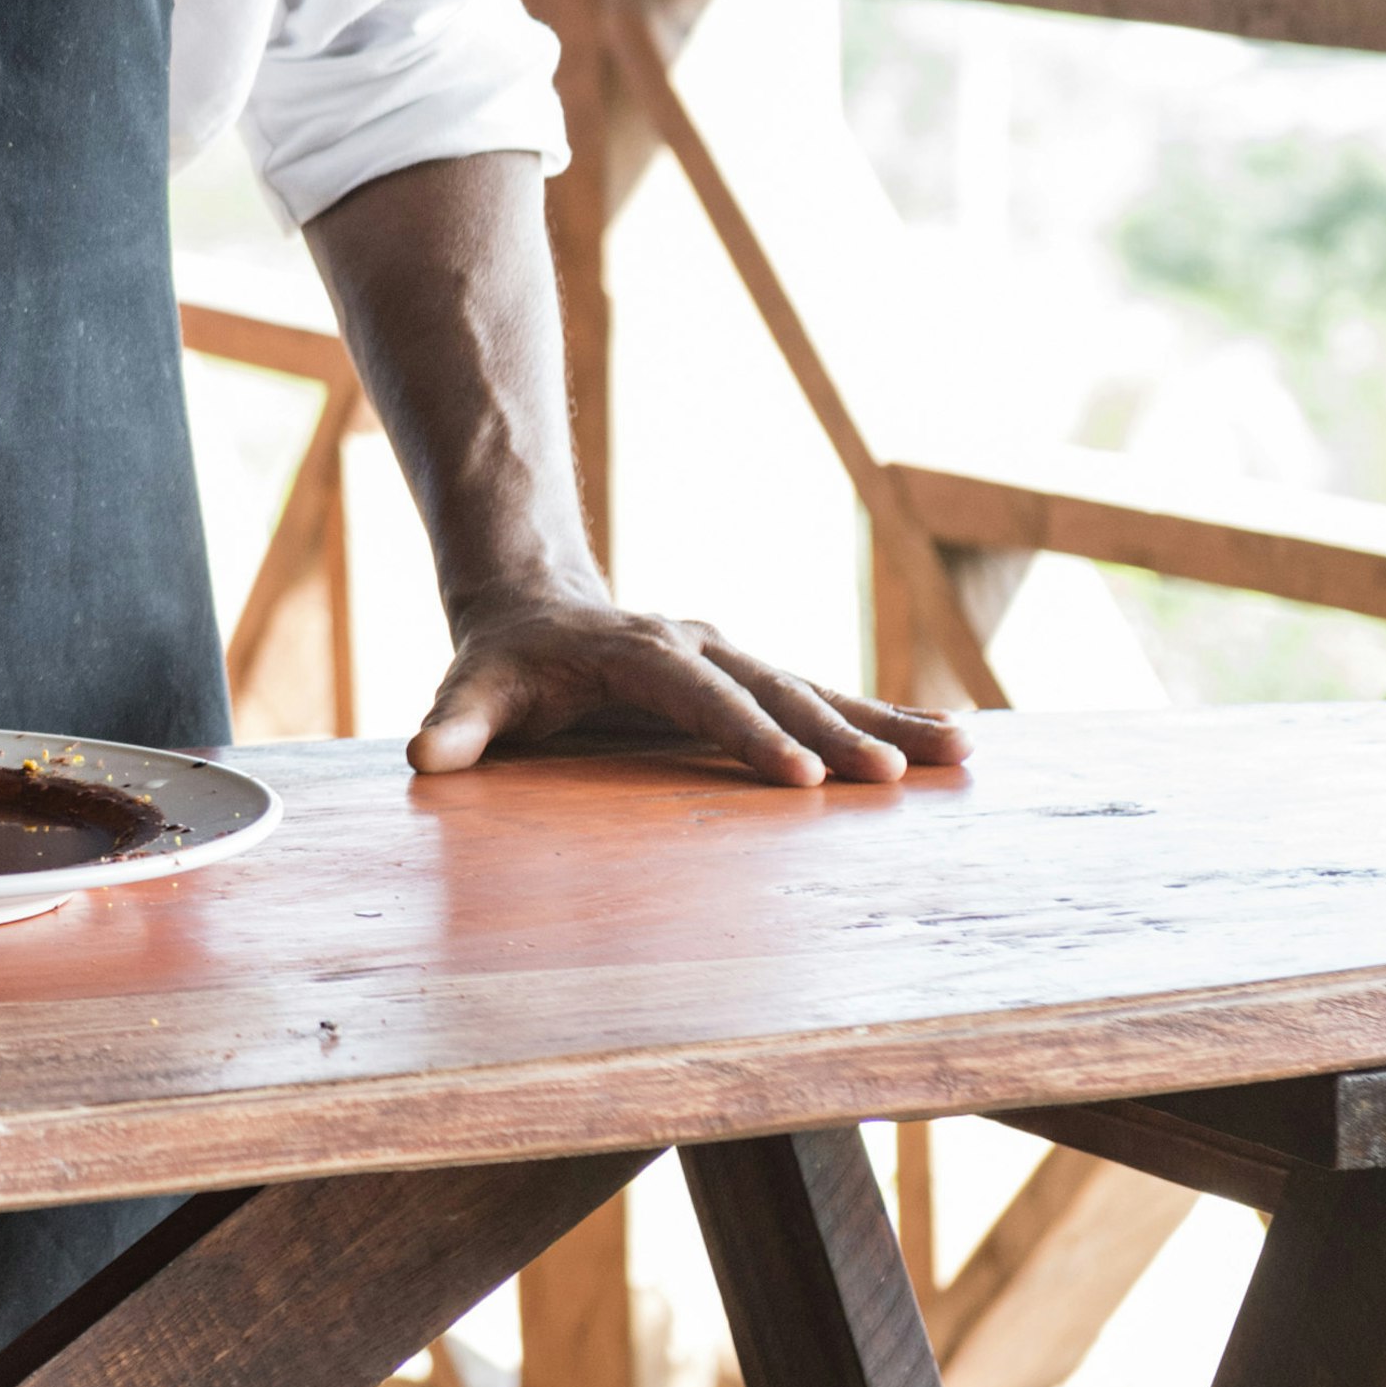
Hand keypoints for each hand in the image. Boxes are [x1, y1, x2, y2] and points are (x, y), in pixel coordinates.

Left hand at [408, 585, 967, 793]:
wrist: (532, 606)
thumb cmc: (503, 664)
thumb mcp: (472, 689)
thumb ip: (455, 726)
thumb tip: (426, 760)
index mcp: (641, 650)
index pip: (702, 697)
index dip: (750, 736)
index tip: (799, 780)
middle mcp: (700, 645)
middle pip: (777, 689)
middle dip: (835, 735)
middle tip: (890, 779)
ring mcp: (734, 655)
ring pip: (818, 688)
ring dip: (887, 721)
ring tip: (960, 752)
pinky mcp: (753, 674)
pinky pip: (825, 695)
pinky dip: (885, 716)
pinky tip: (948, 742)